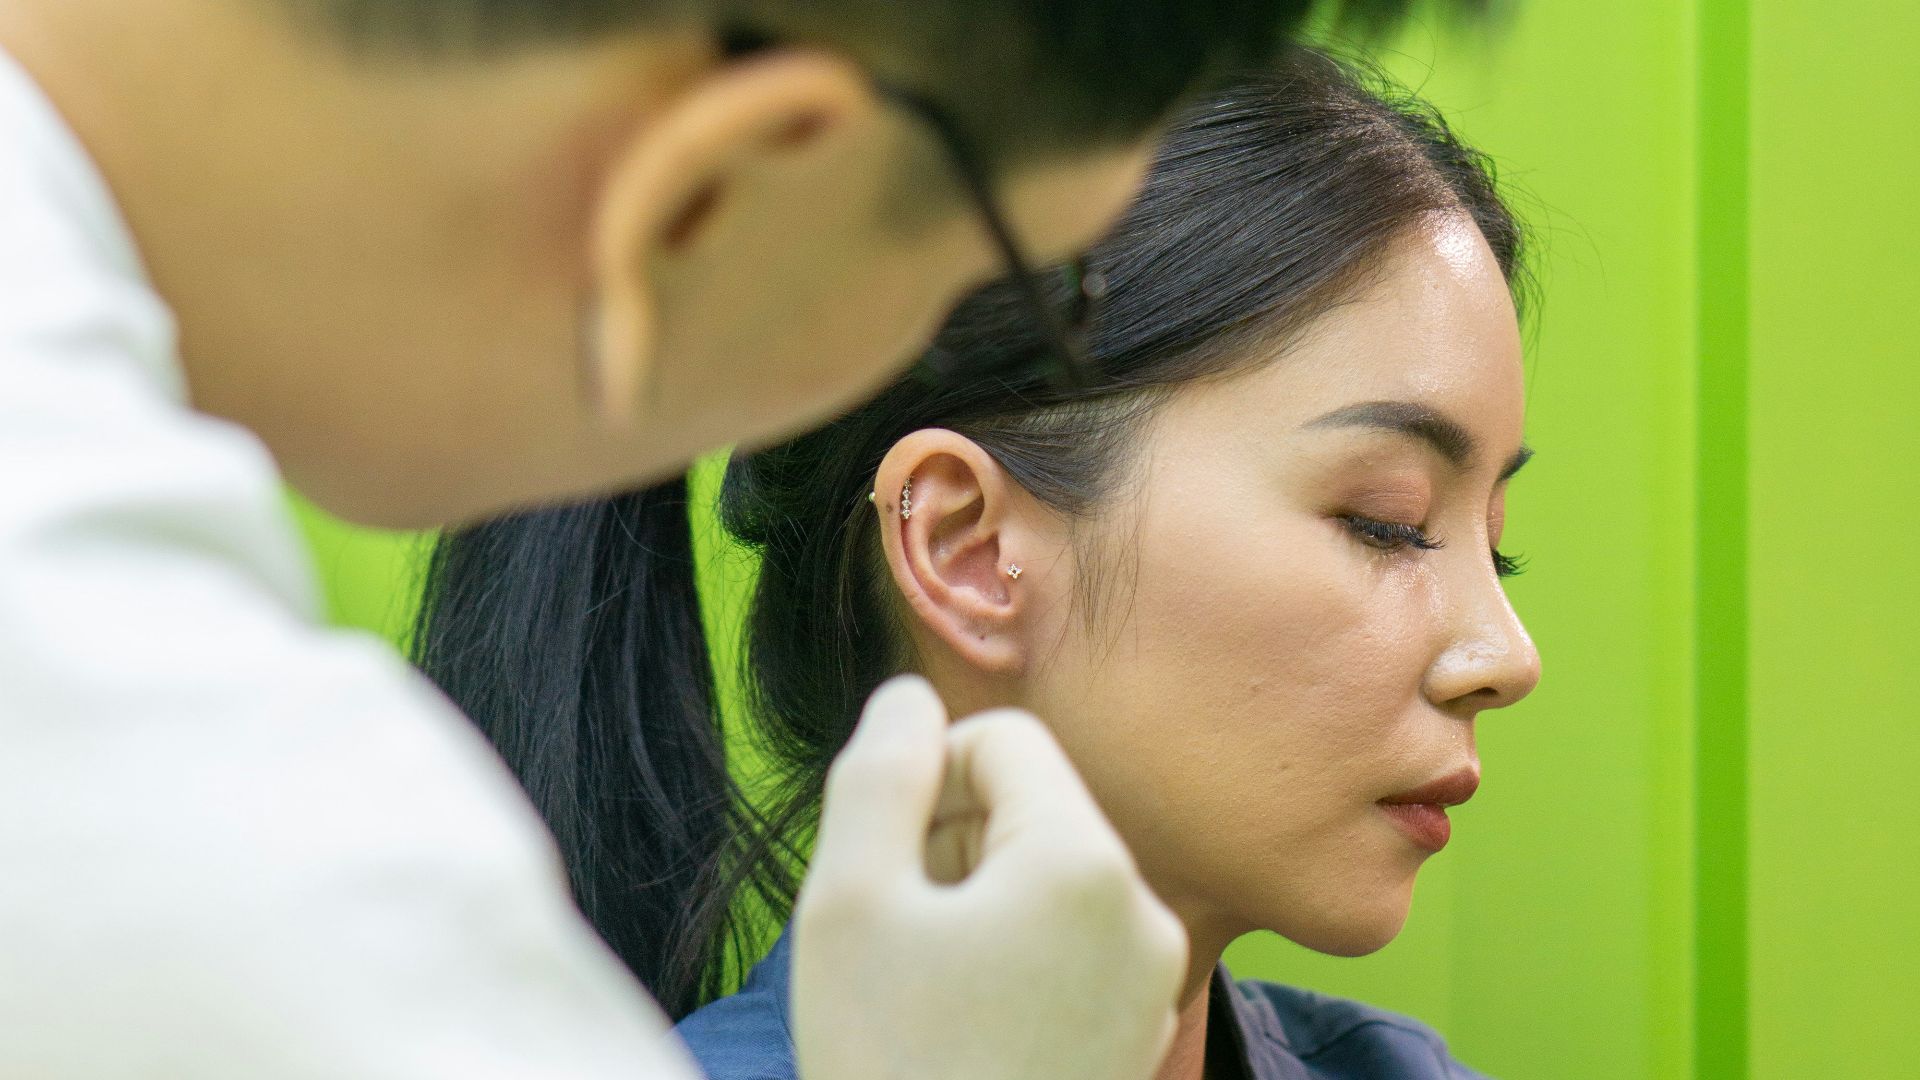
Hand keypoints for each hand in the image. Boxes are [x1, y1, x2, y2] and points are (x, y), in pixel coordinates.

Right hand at [791, 676, 1187, 1079]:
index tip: (887, 866)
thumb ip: (879, 772)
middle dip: (953, 845)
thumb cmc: (889, 1059)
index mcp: (1085, 862)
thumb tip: (910, 697)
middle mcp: (1144, 910)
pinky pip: (1071, 941)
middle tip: (900, 937)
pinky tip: (964, 1022)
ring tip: (927, 985)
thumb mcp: (850, 898)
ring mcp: (1151, 977)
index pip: (1003, 739)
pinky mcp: (1139, 1028)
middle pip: (1033, 807)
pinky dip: (1011, 955)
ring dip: (976, 902)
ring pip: (1047, 875)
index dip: (926, 783)